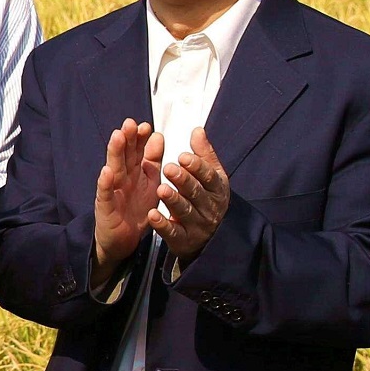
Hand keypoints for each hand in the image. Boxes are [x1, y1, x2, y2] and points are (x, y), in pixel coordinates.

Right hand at [93, 119, 165, 287]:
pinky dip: (105, 183)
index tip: (146, 126)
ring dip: (114, 153)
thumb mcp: (148, 182)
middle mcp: (121, 178)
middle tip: (130, 124)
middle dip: (127, 139)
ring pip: (113, 168)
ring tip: (118, 137)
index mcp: (134, 172)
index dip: (140, 139)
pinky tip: (106, 172)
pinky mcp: (105, 206)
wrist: (122, 240)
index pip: (136, 150)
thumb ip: (152, 160)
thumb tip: (157, 136)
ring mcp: (111, 190)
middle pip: (124, 155)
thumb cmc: (134, 209)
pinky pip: (104, 193)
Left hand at [147, 128, 229, 261]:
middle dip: (184, 180)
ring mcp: (198, 225)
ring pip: (186, 211)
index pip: (209, 176)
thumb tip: (197, 130)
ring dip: (173, 200)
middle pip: (197, 193)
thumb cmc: (205, 198)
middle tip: (169, 168)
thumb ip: (203, 155)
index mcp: (216, 189)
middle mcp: (210, 207)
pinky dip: (163, 225)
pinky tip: (152, 215)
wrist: (210, 237)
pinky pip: (174, 232)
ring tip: (161, 189)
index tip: (182, 156)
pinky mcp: (184, 240)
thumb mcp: (210, 177)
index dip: (197, 166)